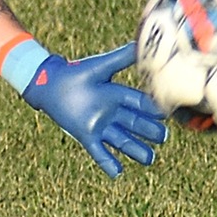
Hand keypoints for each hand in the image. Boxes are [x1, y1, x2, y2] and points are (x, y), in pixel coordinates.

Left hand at [21, 42, 167, 176]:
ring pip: (122, 140)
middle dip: (148, 131)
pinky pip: (99, 151)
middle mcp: (113, 112)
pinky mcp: (86, 135)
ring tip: (149, 159)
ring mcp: (100, 125)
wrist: (51, 84)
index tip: (165, 113)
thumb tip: (142, 43)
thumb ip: (122, 57)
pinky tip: (118, 173)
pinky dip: (108, 162)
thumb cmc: (77, 73)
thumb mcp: (102, 66)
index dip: (152, 109)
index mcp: (119, 95)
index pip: (140, 104)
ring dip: (135, 150)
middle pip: (135, 124)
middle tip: (162, 137)